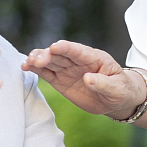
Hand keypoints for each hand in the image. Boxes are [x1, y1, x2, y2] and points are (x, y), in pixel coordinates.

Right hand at [23, 40, 146, 120]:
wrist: (116, 100)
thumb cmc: (121, 90)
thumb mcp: (117, 88)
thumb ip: (103, 83)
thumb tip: (88, 79)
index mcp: (94, 57)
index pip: (78, 51)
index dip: (66, 48)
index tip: (54, 47)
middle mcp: (78, 61)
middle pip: (60, 55)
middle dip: (47, 55)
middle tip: (37, 59)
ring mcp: (68, 70)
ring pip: (50, 62)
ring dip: (38, 60)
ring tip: (27, 62)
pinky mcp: (60, 81)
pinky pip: (46, 73)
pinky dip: (35, 70)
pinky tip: (25, 67)